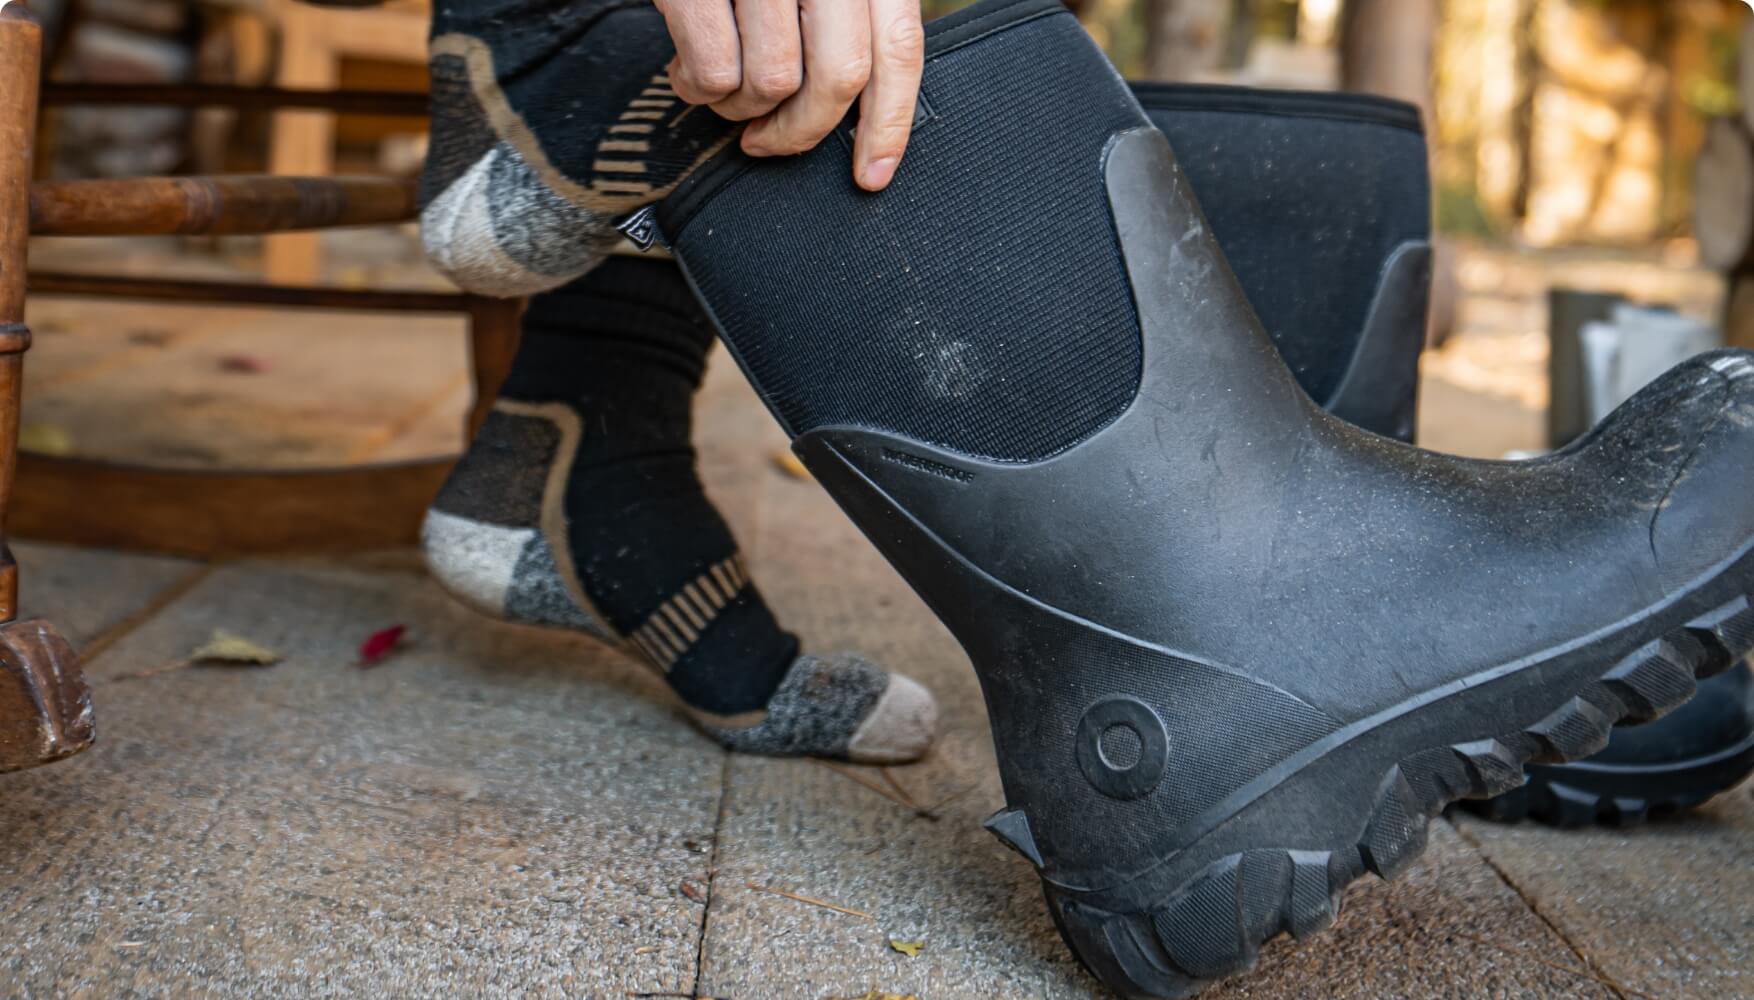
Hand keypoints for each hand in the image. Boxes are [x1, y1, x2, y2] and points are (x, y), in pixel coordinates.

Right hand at [654, 0, 923, 191]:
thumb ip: (849, 24)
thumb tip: (866, 111)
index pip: (898, 49)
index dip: (889, 124)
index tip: (871, 174)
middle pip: (839, 78)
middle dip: (801, 132)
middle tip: (768, 144)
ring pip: (773, 82)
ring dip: (741, 109)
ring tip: (721, 90)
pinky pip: (714, 72)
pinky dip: (699, 92)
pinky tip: (687, 74)